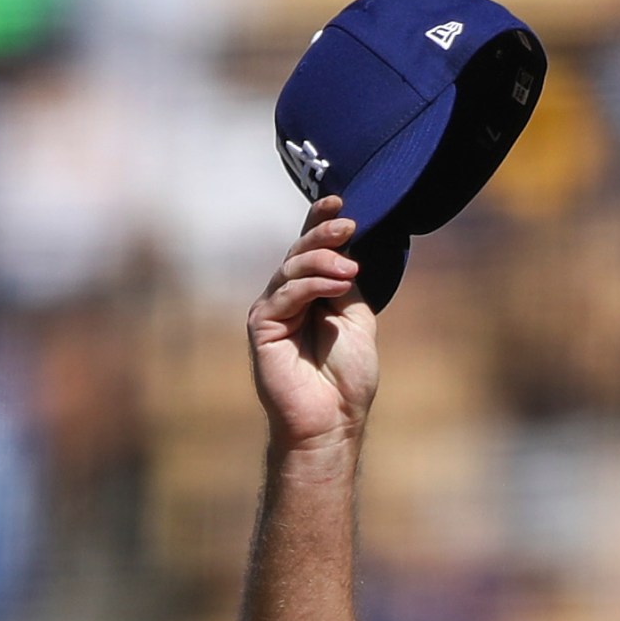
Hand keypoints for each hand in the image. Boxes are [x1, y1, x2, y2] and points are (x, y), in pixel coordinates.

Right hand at [249, 196, 379, 451]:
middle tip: (348, 225)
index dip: (320, 221)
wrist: (333, 420)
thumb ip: (347, 285)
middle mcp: (288, 297)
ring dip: (323, 261)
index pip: (312, 249)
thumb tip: (346, 250)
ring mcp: (273, 310)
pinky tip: (337, 284)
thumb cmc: (346, 377)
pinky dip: (312, 285)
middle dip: (323, 234)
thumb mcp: (357, 320)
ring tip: (350, 269)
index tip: (340, 200)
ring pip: (292, 268)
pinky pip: (286, 294)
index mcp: (311, 294)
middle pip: (300, 252)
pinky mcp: (262, 326)